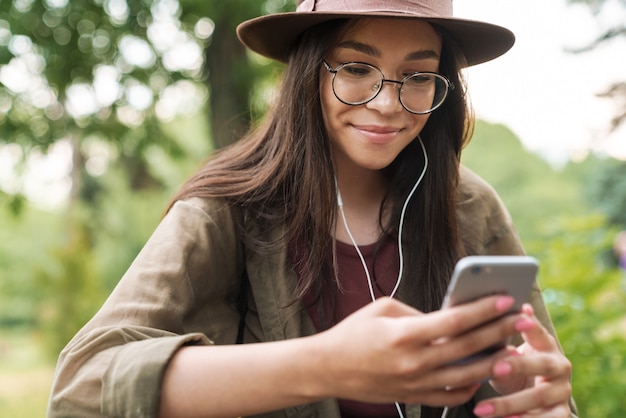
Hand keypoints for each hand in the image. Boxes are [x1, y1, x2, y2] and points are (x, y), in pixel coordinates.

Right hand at [313, 295, 524, 406]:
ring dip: (494, 361)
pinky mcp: (414, 398)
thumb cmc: (353, 332)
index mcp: (405, 334)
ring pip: (468, 375)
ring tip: (513, 348)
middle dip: (500, 331)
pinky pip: (453, 397)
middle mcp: (414, 361)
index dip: (484, 309)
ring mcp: (415, 384)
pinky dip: (472, 385)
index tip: (505, 299)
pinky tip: (482, 372)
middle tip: (523, 320)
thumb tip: (450, 319)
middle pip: (468, 346)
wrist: (328, 368)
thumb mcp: (383, 309)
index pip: (455, 320)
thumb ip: (419, 313)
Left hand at [473, 304, 572, 416]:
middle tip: (495, 368)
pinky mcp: (561, 413)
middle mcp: (559, 366)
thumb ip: (498, 340)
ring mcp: (562, 391)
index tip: (518, 314)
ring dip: (509, 404)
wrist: (529, 396)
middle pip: (542, 364)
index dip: (529, 325)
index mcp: (546, 345)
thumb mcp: (506, 352)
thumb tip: (478, 320)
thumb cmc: (511, 366)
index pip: (538, 331)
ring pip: (539, 397)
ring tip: (481, 409)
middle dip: (518, 366)